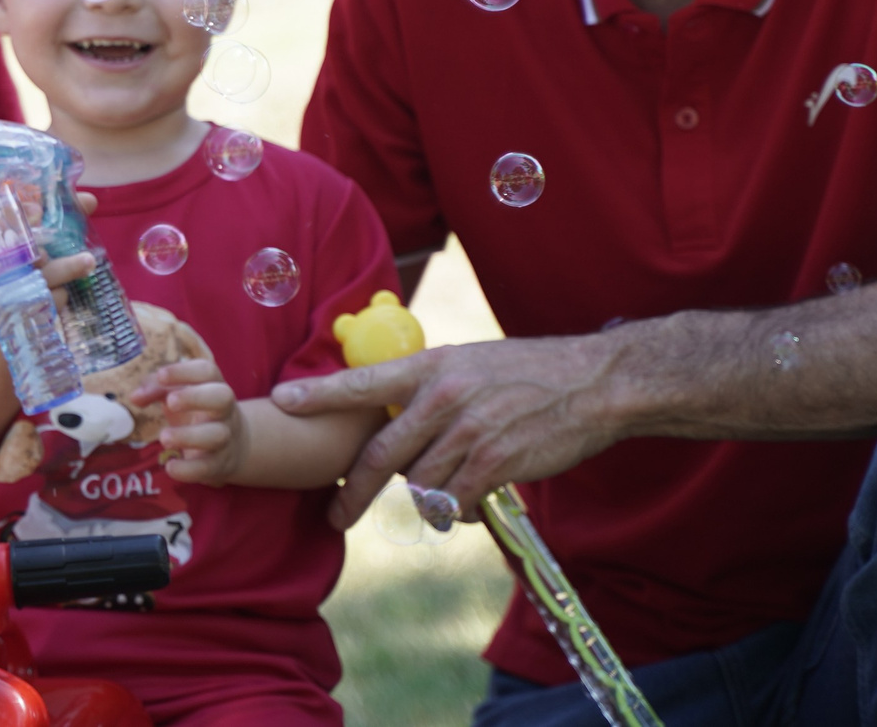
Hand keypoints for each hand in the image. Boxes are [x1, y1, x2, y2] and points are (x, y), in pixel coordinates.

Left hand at [136, 359, 246, 486]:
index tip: (161, 375)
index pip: (207, 371)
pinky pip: (208, 467)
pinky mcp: (219, 464)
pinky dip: (189, 469)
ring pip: (216, 434)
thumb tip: (134, 397)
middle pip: (221, 397)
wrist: (235, 447)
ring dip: (188, 436)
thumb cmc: (197, 412)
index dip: (185, 371)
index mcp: (213, 386)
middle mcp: (224, 410)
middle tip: (170, 403)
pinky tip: (170, 467)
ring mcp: (225, 437)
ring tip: (164, 438)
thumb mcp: (179, 395)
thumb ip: (156, 389)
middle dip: (195, 397)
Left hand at [272, 336, 624, 525]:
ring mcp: (469, 433)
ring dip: (425, 499)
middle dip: (351, 493)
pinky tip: (474, 502)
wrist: (593, 384)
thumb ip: (429, 388)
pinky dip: (458, 511)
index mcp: (432, 367)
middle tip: (334, 514)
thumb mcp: (470, 363)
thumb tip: (391, 418)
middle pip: (380, 456)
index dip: (319, 395)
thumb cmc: (529, 372)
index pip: (363, 381)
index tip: (283, 402)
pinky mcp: (495, 465)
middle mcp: (443, 398)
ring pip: (420, 485)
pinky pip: (456, 503)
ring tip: (445, 493)